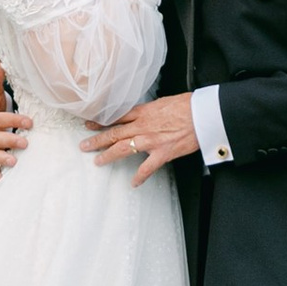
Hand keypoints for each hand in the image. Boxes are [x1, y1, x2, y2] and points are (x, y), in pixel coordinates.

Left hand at [81, 92, 202, 184]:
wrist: (203, 113)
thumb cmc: (188, 105)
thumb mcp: (164, 102)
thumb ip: (150, 110)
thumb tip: (144, 113)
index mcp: (144, 112)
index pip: (117, 116)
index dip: (101, 121)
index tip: (90, 124)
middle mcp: (143, 126)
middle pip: (114, 133)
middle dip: (97, 139)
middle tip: (84, 145)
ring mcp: (150, 140)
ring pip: (122, 148)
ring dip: (108, 155)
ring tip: (97, 161)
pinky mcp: (162, 153)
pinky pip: (147, 168)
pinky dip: (140, 177)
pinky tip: (133, 183)